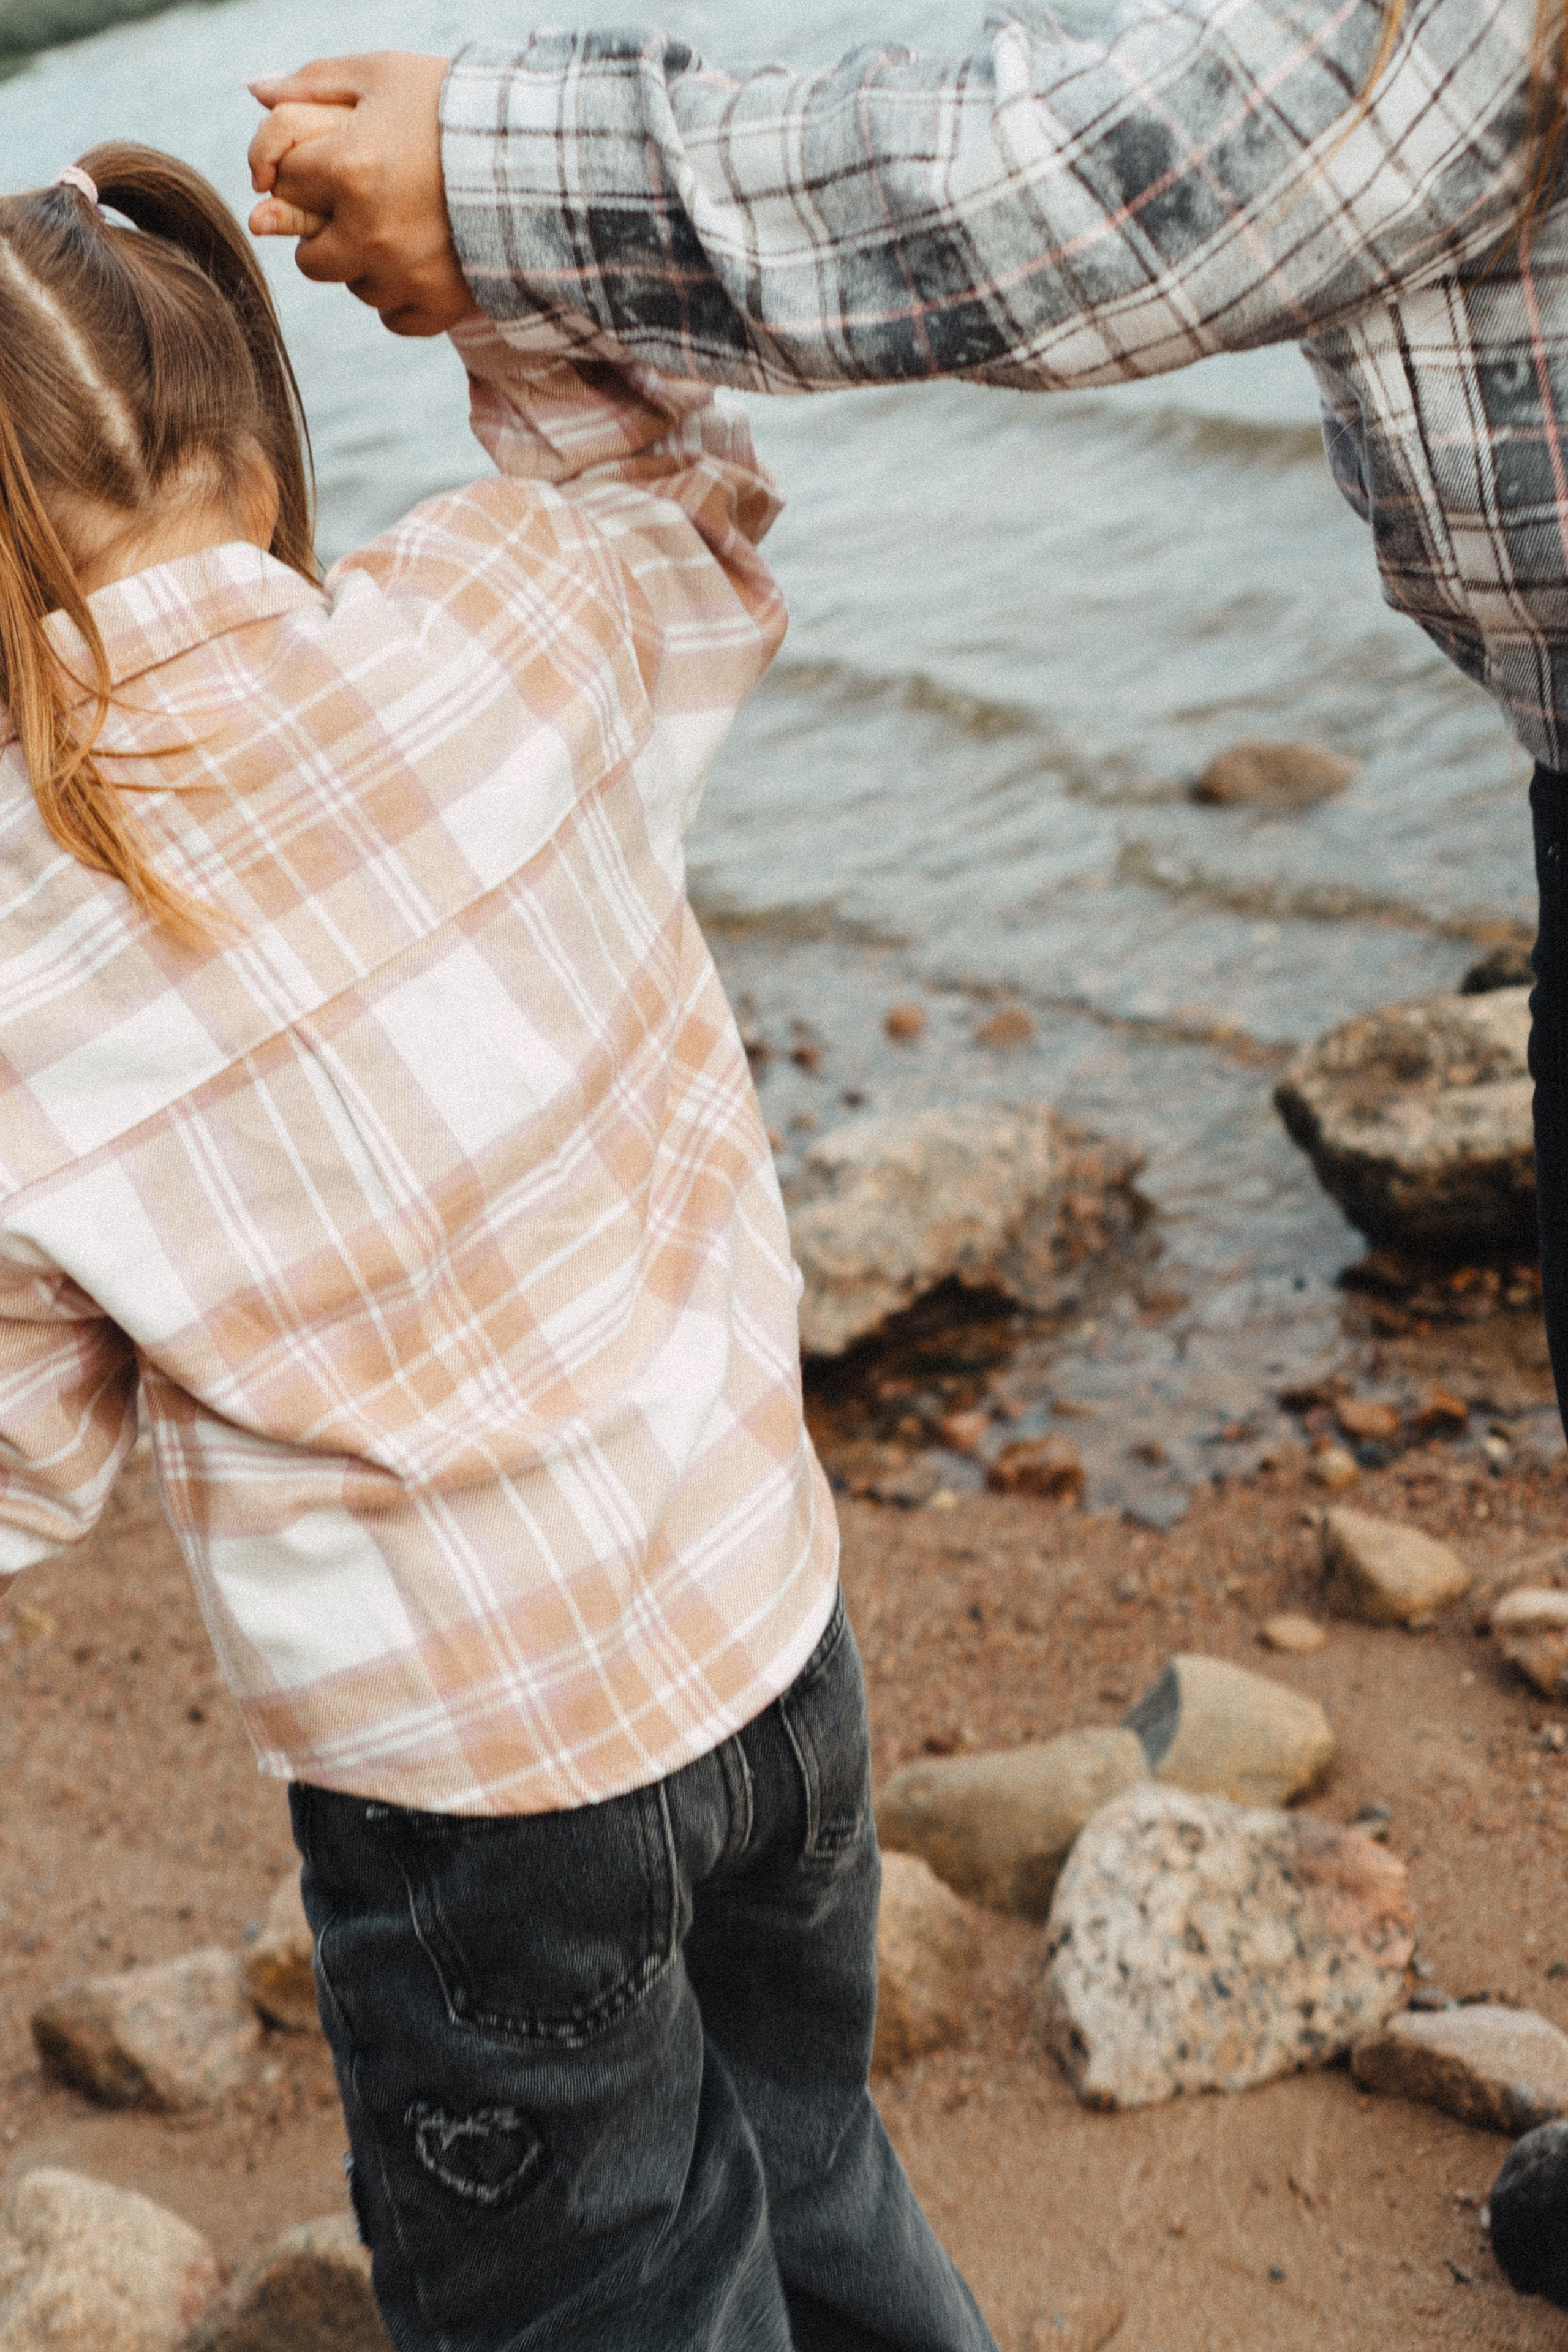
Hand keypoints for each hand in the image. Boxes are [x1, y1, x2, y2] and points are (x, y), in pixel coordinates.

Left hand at [247, 53, 479, 336]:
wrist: (536, 152)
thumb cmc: (454, 104)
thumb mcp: (383, 74)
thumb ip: (314, 81)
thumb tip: (254, 91)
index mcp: (346, 168)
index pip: (284, 181)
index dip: (300, 170)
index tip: (323, 165)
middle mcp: (368, 231)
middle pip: (309, 257)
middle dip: (324, 232)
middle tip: (360, 207)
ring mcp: (403, 275)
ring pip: (354, 288)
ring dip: (365, 264)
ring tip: (400, 230)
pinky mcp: (439, 304)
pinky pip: (395, 319)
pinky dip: (399, 297)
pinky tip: (417, 266)